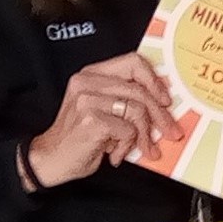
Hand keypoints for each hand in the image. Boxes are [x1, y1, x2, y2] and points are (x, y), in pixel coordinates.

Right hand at [27, 56, 179, 188]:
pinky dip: (127, 146)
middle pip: (140, 90)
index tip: (166, 100)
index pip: (133, 62)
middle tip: (171, 132)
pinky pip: (127, 130)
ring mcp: (87, 100)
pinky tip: (115, 154)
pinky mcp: (91, 119)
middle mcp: (87, 82)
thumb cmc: (80, 137)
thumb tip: (163, 104)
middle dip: (161, 116)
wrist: (50, 159)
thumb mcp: (104, 111)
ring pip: (137, 111)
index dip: (154, 80)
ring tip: (141, 149)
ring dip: (143, 136)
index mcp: (92, 74)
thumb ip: (125, 100)